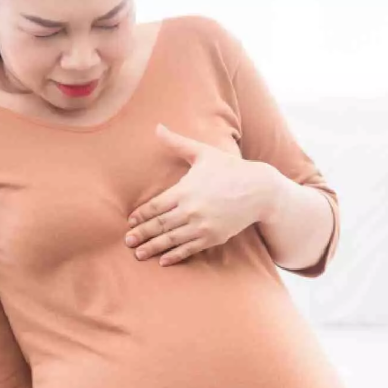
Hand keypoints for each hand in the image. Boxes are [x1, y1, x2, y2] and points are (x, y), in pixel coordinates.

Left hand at [124, 123, 281, 265]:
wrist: (259, 190)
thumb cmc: (230, 168)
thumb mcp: (203, 152)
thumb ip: (178, 143)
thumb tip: (157, 127)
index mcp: (185, 190)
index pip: (155, 206)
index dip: (141, 216)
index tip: (130, 222)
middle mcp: (191, 210)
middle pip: (159, 225)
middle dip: (141, 234)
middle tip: (127, 241)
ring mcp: (202, 226)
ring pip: (171, 239)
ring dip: (153, 248)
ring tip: (139, 254)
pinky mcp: (213, 237)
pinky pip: (189, 249)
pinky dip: (175, 255)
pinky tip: (163, 260)